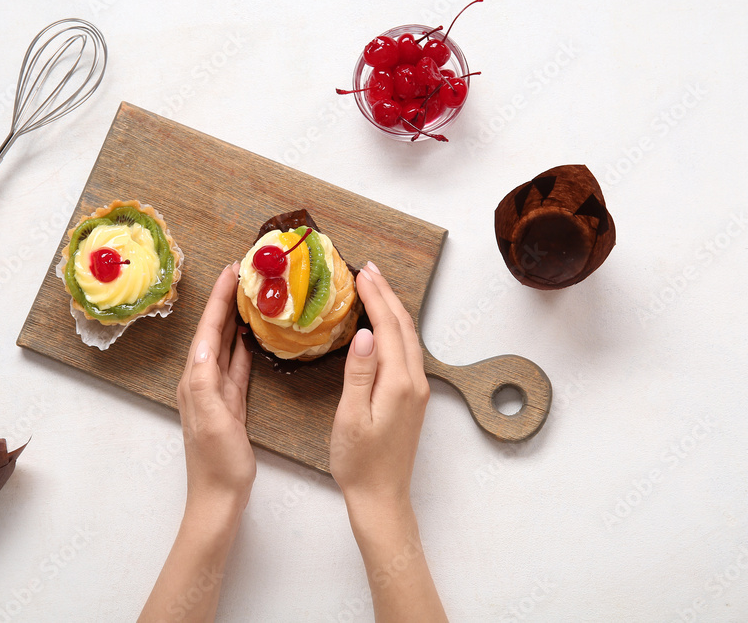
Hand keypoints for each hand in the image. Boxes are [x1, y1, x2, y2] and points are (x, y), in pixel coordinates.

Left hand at [140, 264, 253, 621]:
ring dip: (234, 320)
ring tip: (248, 295)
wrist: (220, 497)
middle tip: (243, 273)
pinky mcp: (230, 404)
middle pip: (214, 332)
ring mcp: (216, 392)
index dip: (219, 300)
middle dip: (225, 302)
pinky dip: (243, 347)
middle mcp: (201, 381)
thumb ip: (206, 382)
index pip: (207, 331)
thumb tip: (207, 344)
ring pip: (225, 345)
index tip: (231, 271)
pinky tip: (250, 336)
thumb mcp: (213, 419)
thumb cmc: (217, 463)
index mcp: (195, 381)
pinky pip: (236, 366)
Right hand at [330, 261, 444, 620]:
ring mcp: (416, 391)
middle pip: (404, 327)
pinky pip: (406, 352)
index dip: (376, 297)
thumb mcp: (351, 417)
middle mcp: (414, 383)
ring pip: (408, 338)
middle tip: (368, 269)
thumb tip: (366, 335)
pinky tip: (383, 326)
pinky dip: (395, 329)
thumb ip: (359, 374)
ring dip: (392, 309)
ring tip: (375, 287)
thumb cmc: (360, 463)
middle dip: (387, 294)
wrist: (380, 497)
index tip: (362, 272)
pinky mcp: (411, 398)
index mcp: (399, 384)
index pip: (389, 327)